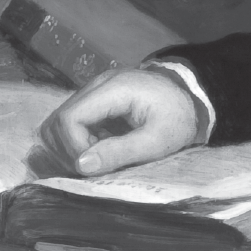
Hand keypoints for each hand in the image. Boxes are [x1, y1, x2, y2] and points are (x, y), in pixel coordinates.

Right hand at [39, 67, 201, 175]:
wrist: (193, 99)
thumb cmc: (179, 119)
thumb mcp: (158, 141)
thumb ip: (121, 152)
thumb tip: (81, 165)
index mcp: (115, 88)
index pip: (70, 118)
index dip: (74, 147)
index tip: (95, 166)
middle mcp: (98, 84)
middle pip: (57, 120)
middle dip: (68, 150)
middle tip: (95, 165)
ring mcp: (94, 91)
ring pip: (57, 123)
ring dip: (70, 147)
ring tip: (98, 157)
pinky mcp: (94, 101)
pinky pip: (70, 123)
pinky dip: (76, 141)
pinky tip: (100, 149)